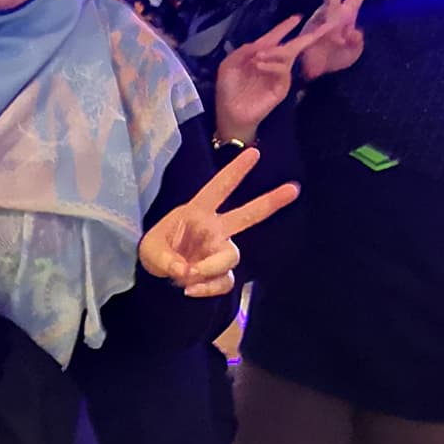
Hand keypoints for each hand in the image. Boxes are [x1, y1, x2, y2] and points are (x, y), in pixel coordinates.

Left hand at [137, 148, 299, 298]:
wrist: (158, 279)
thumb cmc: (155, 252)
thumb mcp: (149, 251)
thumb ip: (165, 258)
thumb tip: (185, 270)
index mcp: (196, 212)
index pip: (218, 188)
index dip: (235, 171)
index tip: (254, 153)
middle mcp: (214, 229)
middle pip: (247, 214)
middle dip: (270, 201)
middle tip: (294, 188)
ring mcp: (220, 250)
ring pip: (231, 256)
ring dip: (211, 267)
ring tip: (187, 275)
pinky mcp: (221, 273)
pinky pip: (225, 281)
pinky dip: (209, 288)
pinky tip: (190, 290)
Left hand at [214, 14, 331, 143]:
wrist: (230, 114)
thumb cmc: (228, 90)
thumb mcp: (229, 65)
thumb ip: (243, 51)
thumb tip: (260, 43)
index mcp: (260, 56)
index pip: (275, 38)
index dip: (285, 28)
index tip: (298, 17)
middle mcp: (272, 64)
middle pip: (292, 46)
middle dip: (305, 37)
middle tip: (321, 27)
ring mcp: (278, 76)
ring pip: (287, 56)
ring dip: (275, 51)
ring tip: (258, 57)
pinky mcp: (280, 88)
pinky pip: (282, 71)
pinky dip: (272, 65)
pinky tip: (259, 64)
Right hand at [294, 0, 375, 81]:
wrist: (314, 74)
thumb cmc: (334, 60)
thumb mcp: (352, 53)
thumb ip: (355, 43)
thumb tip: (356, 31)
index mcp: (347, 16)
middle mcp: (333, 13)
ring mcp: (320, 19)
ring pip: (325, 6)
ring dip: (328, 16)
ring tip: (335, 23)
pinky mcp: (309, 28)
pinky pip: (318, 27)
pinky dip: (323, 36)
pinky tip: (332, 44)